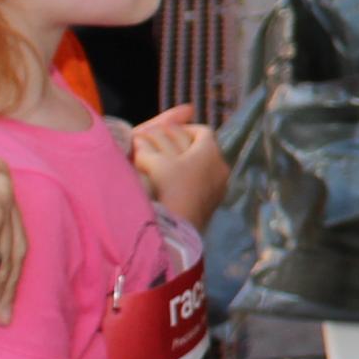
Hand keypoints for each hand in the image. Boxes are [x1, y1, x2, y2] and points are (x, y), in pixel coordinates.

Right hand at [127, 103, 228, 228]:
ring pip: (205, 166)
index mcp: (210, 152)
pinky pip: (205, 182)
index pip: (202, 131)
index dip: (183, 128)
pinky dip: (191, 178)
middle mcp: (220, 167)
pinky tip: (174, 184)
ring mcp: (220, 186)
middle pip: (204, 147)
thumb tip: (138, 137)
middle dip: (183, 144)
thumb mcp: (154, 163)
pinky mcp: (214, 202)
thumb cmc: (168, 189)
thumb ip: (146, 147)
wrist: (179, 230)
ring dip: (187, 161)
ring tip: (166, 165)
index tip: (166, 133)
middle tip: (163, 147)